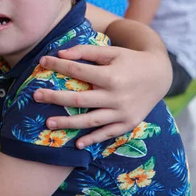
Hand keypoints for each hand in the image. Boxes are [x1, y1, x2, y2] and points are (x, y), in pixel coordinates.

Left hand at [33, 45, 168, 148]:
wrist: (160, 75)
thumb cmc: (130, 60)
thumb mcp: (111, 51)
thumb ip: (86, 51)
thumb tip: (60, 53)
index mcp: (111, 76)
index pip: (78, 71)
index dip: (58, 66)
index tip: (42, 61)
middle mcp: (116, 97)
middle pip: (80, 99)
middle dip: (55, 98)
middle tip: (35, 96)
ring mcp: (122, 113)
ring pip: (91, 121)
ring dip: (68, 123)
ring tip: (48, 123)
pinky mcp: (128, 123)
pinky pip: (107, 134)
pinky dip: (92, 139)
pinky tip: (77, 143)